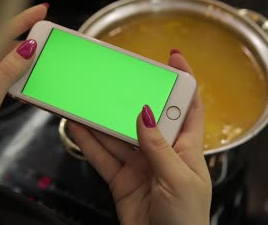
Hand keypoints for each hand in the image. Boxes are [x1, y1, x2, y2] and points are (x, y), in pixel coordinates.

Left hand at [0, 4, 47, 170]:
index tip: (42, 10)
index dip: (21, 19)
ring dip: (26, 57)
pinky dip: (21, 75)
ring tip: (46, 52)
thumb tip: (28, 46)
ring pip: (7, 62)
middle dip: (26, 36)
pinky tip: (33, 76)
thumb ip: (6, 71)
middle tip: (50, 32)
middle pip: (4, 44)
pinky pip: (7, 78)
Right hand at [68, 51, 210, 224]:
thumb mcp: (178, 179)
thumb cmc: (187, 221)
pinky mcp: (121, 178)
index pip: (189, 107)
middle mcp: (162, 152)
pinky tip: (78, 127)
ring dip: (102, 120)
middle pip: (145, 117)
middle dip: (131, 97)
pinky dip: (89, 142)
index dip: (184, 81)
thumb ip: (159, 146)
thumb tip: (144, 114)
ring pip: (118, 135)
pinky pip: (103, 156)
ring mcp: (140, 164)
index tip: (173, 58)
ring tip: (86, 101)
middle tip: (116, 79)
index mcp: (187, 148)